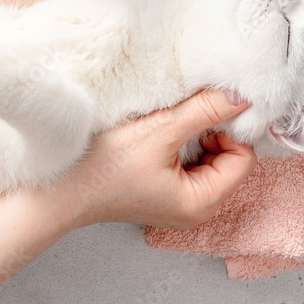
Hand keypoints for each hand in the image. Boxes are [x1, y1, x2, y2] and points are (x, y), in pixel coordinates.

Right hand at [51, 88, 256, 230]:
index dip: (228, 130)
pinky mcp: (163, 193)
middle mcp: (196, 209)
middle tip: (181, 116)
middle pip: (229, 160)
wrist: (60, 187)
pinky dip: (179, 145)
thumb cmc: (104, 166)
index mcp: (202, 203)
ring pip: (208, 159)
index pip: (243, 158)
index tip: (202, 110)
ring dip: (193, 137)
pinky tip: (156, 137)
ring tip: (164, 127)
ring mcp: (178, 203)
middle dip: (211, 133)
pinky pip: (188, 164)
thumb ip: (205, 110)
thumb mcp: (160, 130)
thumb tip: (241, 95)